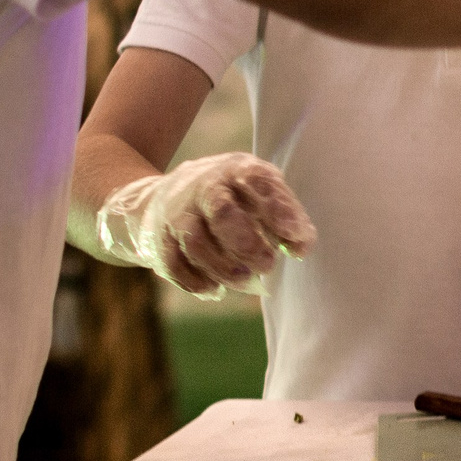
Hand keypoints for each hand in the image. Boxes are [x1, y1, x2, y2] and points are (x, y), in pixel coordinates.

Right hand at [95, 153, 315, 298]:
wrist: (166, 197)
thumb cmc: (232, 198)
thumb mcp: (260, 194)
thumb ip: (286, 217)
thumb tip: (301, 248)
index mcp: (236, 171)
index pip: (257, 181)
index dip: (278, 208)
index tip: (294, 234)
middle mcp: (205, 187)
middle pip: (222, 213)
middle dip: (247, 244)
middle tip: (267, 265)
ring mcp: (178, 213)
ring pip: (196, 242)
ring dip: (223, 267)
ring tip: (245, 280)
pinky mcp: (160, 240)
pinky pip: (174, 264)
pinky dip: (195, 281)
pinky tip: (215, 290)